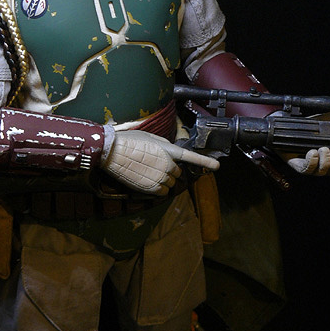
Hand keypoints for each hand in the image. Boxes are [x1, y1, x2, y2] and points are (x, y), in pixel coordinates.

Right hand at [102, 129, 218, 195]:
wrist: (112, 152)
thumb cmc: (128, 142)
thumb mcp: (149, 138)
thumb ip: (163, 145)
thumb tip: (167, 152)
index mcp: (168, 150)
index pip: (190, 157)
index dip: (205, 162)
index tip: (217, 166)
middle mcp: (168, 165)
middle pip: (177, 173)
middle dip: (169, 171)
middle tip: (152, 165)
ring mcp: (160, 177)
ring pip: (169, 184)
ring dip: (162, 180)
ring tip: (146, 172)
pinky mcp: (152, 188)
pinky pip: (162, 192)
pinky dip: (156, 189)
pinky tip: (145, 180)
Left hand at [280, 110, 329, 175]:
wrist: (285, 130)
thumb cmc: (306, 129)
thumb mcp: (321, 121)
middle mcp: (322, 164)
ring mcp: (311, 167)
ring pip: (322, 171)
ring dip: (325, 161)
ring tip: (323, 148)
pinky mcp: (299, 166)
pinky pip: (307, 169)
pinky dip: (312, 162)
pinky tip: (313, 152)